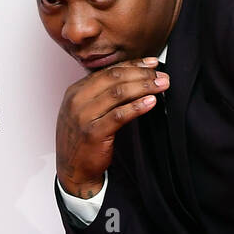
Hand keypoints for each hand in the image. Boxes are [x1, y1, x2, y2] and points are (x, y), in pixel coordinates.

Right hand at [56, 57, 168, 197]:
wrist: (72, 170)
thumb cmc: (83, 141)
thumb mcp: (86, 112)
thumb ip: (101, 96)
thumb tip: (131, 80)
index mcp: (76, 91)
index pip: (108, 71)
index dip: (132, 65)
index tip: (152, 63)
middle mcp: (77, 100)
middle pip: (114, 78)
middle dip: (141, 74)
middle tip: (162, 75)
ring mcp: (83, 116)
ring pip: (117, 93)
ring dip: (143, 87)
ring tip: (161, 85)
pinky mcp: (93, 133)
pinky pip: (118, 115)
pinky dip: (136, 107)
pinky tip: (151, 102)